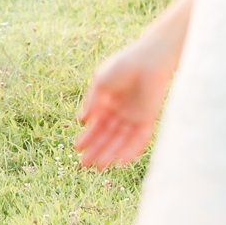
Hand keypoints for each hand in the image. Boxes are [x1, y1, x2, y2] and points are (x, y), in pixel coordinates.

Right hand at [74, 36, 175, 167]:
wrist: (148, 58)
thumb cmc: (123, 65)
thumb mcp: (101, 82)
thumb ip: (92, 101)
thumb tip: (81, 120)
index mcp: (108, 101)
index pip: (96, 123)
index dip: (87, 136)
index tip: (76, 148)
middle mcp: (121, 111)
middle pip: (107, 135)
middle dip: (96, 149)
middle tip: (84, 164)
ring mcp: (135, 115)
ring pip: (121, 139)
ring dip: (111, 153)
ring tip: (99, 166)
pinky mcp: (149, 117)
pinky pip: (140, 138)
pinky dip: (131, 150)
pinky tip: (121, 161)